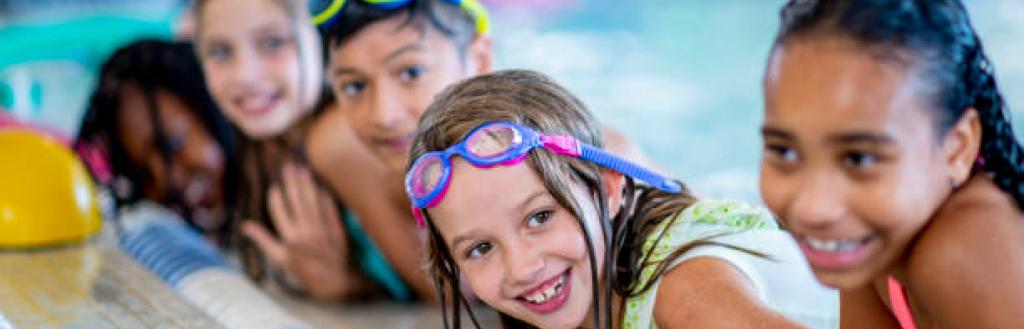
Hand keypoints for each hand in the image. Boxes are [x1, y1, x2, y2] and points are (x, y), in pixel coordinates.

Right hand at [242, 162, 352, 299]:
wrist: (334, 280)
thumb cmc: (303, 270)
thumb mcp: (279, 258)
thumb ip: (263, 240)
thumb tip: (245, 226)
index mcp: (289, 238)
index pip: (279, 210)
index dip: (276, 195)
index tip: (274, 185)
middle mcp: (306, 230)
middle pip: (296, 199)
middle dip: (291, 181)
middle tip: (288, 166)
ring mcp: (322, 228)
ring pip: (312, 199)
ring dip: (307, 183)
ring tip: (302, 169)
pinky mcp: (336, 227)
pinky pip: (329, 206)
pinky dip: (324, 194)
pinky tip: (319, 184)